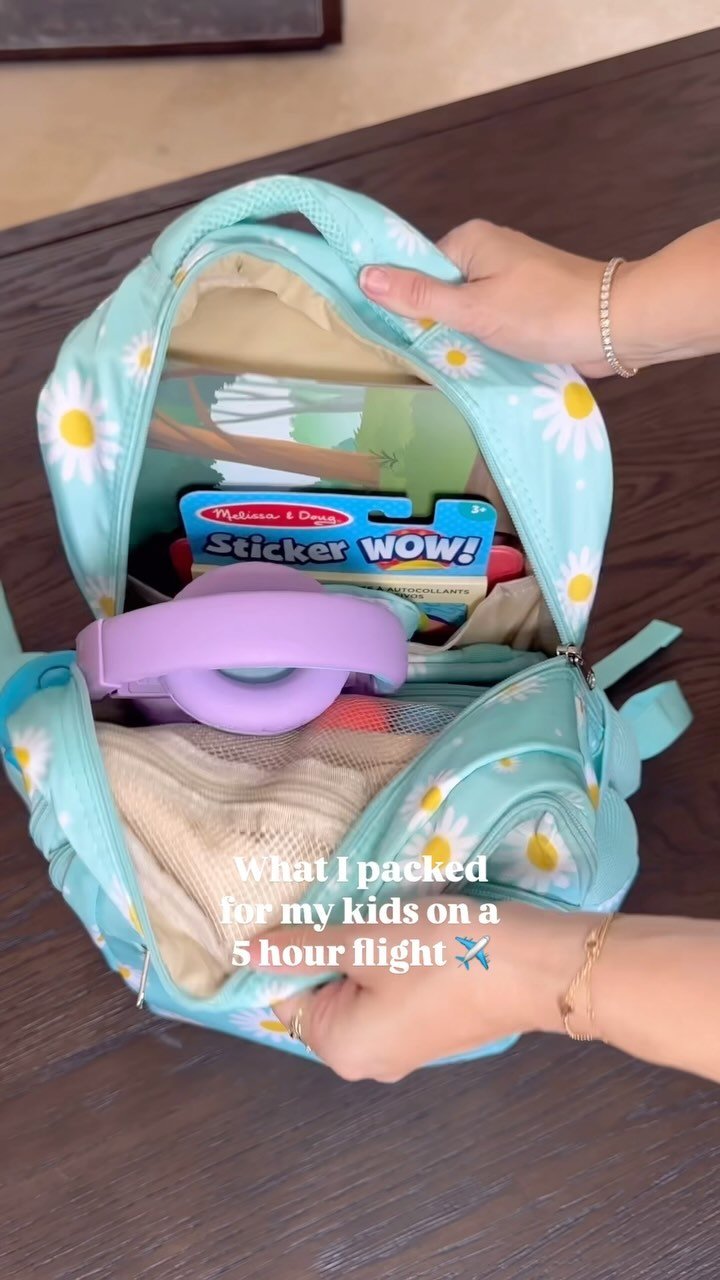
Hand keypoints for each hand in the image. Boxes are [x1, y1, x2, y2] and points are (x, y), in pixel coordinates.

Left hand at [254, 901, 586, 1081]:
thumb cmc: (442, 954)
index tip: (304, 908)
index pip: (286, 994)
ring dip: (363, 948)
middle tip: (345, 904)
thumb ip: (303, 947)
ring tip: (377, 911)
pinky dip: (392, 959)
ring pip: (360, 987)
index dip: (290, 948)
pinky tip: (406, 927)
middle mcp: (368, 1060)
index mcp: (341, 1048)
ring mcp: (404, 1047)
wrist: (534, 966)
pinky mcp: (433, 1027)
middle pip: (323, 992)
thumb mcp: (364, 940)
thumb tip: (247, 953)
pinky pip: (392, 991)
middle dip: (330, 947)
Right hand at [360, 220, 628, 377]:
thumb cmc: (544, 312)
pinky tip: (482, 362)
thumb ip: (419, 296)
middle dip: (435, 324)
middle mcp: (488, 251)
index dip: (404, 303)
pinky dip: (484, 342)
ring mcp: (509, 277)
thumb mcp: (473, 308)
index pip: (416, 270)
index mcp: (470, 239)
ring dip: (462, 338)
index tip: (399, 335)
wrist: (615, 325)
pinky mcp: (526, 303)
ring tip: (459, 363)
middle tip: (432, 355)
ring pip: (465, 311)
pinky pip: (489, 322)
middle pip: (439, 292)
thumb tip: (365, 276)